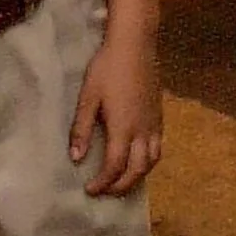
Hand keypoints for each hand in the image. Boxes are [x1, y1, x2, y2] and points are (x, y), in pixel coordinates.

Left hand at [71, 38, 163, 196]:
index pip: (115, 166)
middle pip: (137, 170)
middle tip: (104, 191)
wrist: (135, 44)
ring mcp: (154, 123)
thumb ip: (82, 129)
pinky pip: (158, 147)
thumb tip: (76, 159)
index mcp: (123, 128)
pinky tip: (137, 158)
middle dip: (121, 186)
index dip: (102, 182)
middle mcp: (142, 130)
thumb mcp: (88, 96)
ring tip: (121, 180)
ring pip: (153, 161)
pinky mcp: (159, 115)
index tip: (89, 189)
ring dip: (137, 176)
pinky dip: (149, 161)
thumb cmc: (107, 67)